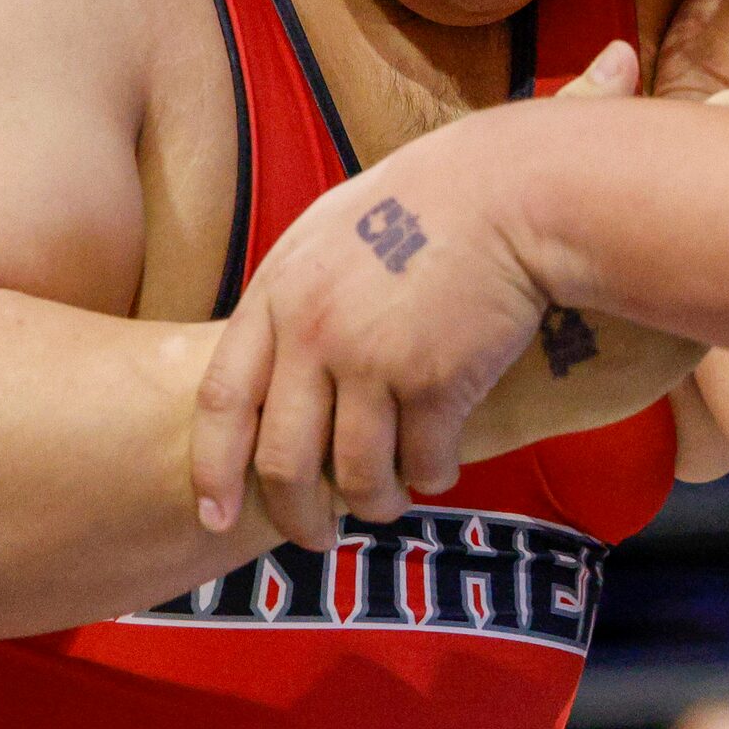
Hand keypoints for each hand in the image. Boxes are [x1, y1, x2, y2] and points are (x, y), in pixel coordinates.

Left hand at [190, 40, 704, 547]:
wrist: (513, 192)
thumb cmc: (433, 200)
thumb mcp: (334, 228)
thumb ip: (296, 293)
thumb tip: (276, 361)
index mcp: (279, 290)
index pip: (223, 400)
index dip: (215, 469)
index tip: (216, 515)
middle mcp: (314, 331)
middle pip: (283, 459)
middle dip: (298, 515)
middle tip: (316, 536)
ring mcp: (373, 358)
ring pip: (357, 473)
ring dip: (374, 501)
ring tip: (390, 502)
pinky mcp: (435, 381)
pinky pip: (424, 460)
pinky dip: (431, 475)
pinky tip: (441, 466)